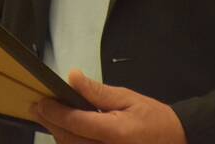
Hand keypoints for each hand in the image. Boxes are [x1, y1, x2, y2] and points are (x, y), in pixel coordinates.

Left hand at [33, 69, 186, 143]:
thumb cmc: (154, 118)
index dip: (54, 112)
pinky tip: (66, 131)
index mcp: (114, 133)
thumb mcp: (127, 98)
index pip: (75, 123)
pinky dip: (71, 143)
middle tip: (37, 108)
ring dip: (59, 134)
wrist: (177, 140)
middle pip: (69, 139)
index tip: (40, 102)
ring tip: (49, 117)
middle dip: (51, 123)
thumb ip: (97, 91)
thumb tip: (72, 77)